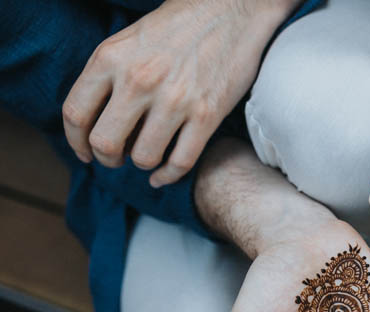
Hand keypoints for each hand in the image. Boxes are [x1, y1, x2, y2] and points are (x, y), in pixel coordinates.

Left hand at [62, 0, 296, 185]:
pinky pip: (180, 161)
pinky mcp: (207, 114)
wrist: (232, 8)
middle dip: (108, 159)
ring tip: (147, 157)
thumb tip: (100, 117)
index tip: (84, 152)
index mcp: (112, 57)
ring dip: (142, 164)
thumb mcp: (131, 39)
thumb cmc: (182, 23)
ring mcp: (174, 100)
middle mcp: (139, 80)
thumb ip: (111, 73)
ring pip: (143, 157)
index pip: (76, 113)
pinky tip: (164, 175)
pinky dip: (169, 176)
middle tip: (117, 158)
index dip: (76, 141)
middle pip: (105, 142)